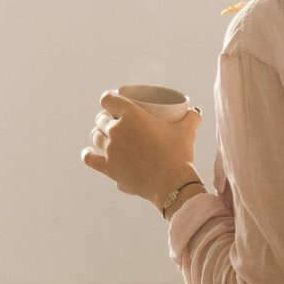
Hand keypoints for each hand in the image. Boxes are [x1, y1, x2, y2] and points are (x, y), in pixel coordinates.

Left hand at [81, 92, 201, 203]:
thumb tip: (194, 111)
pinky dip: (88, 154)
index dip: (109, 98)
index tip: (114, 101)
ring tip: (106, 135)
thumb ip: (192, 117)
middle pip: (100, 118)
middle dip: (106, 117)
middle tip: (116, 121)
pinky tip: (89, 152)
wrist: (172, 184)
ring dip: (99, 133)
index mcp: (131, 114)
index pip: (108, 99)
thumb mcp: (188, 130)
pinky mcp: (109, 169)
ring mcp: (110, 150)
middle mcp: (116, 130)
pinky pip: (90, 159)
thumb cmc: (179, 154)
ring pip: (95, 136)